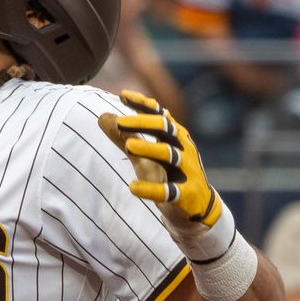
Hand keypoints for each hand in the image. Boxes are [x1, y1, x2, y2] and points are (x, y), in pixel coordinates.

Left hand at [98, 90, 220, 227]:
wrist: (198, 205)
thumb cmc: (170, 173)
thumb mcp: (147, 154)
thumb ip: (126, 136)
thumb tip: (101, 116)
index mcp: (175, 136)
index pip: (159, 114)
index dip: (142, 104)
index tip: (123, 95)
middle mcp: (184, 148)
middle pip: (165, 129)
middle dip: (143, 123)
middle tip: (119, 121)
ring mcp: (188, 170)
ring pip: (169, 155)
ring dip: (149, 149)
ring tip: (128, 146)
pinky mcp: (186, 194)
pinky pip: (170, 191)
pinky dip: (152, 189)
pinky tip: (133, 188)